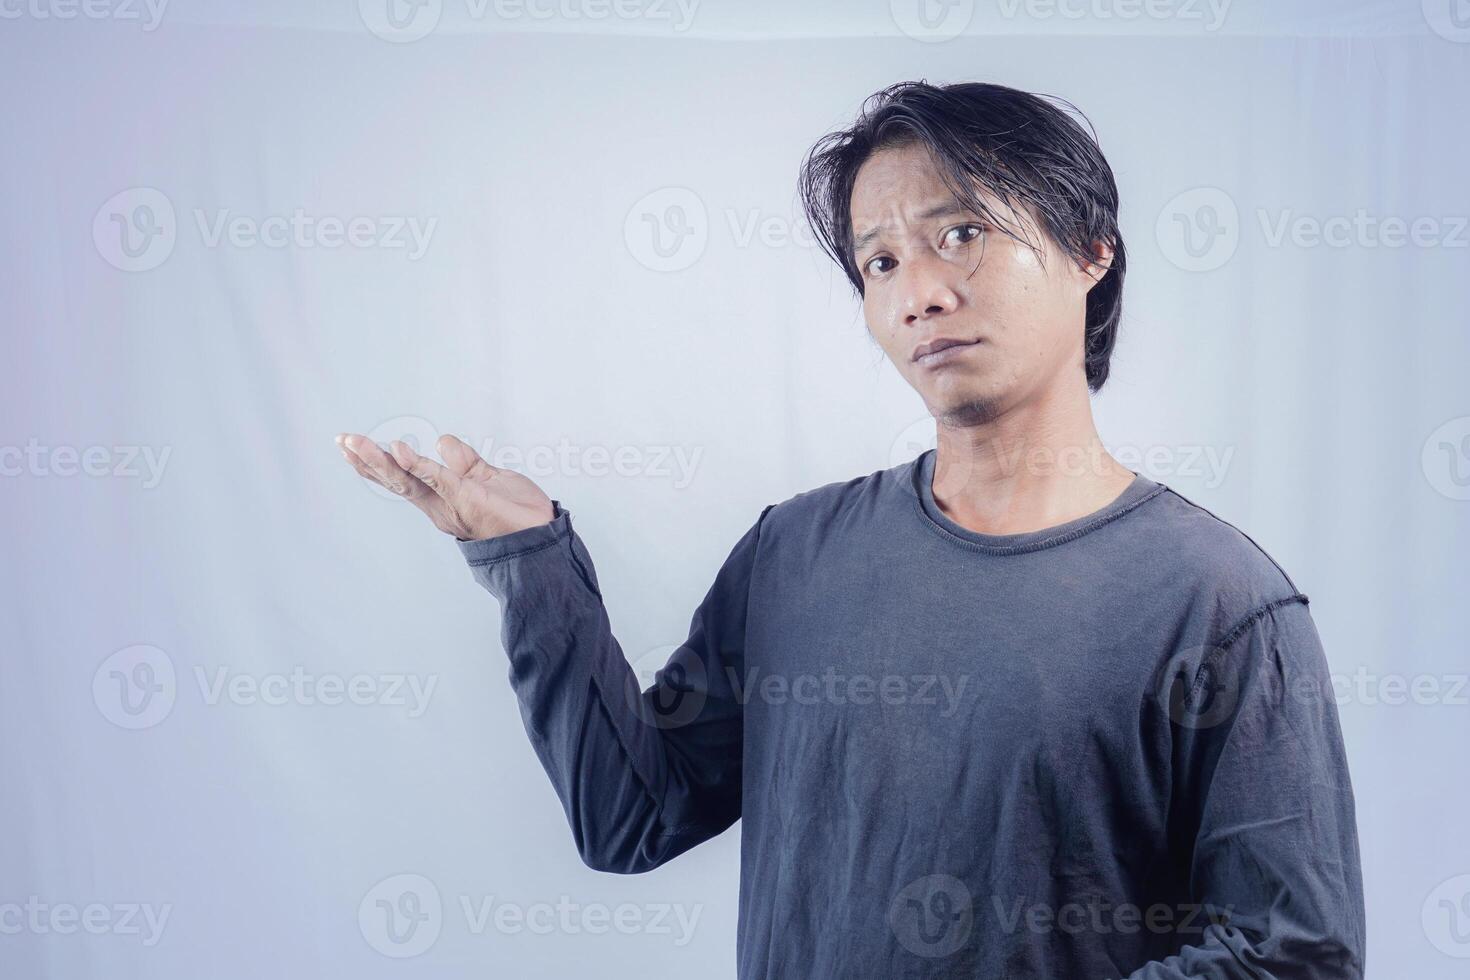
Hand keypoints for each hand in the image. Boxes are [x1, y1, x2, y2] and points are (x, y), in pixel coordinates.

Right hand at [336, 431, 554, 540]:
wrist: (543, 536)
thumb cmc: (518, 513)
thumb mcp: (486, 477)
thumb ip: (464, 461)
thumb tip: (442, 440)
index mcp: (442, 500)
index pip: (403, 479)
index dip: (377, 465)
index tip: (351, 447)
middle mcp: (440, 506)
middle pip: (396, 481)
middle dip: (366, 461)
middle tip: (341, 440)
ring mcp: (450, 503)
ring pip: (407, 480)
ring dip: (379, 461)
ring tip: (353, 442)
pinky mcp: (466, 498)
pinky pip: (437, 478)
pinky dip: (417, 464)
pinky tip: (398, 450)